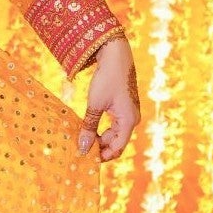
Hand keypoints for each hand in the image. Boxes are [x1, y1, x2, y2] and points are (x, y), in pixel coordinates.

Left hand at [78, 36, 140, 162]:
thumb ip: (89, 127)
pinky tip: (88, 127)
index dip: (102, 155)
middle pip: (116, 142)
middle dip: (99, 146)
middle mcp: (132, 119)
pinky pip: (114, 124)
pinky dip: (102, 128)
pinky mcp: (123, 107)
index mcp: (129, 121)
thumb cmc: (107, 79)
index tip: (86, 157)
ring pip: (114, 133)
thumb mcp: (95, 104)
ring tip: (82, 138)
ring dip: (99, 137)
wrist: (116, 55)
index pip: (117, 148)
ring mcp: (129, 113)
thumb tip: (83, 147)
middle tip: (80, 148)